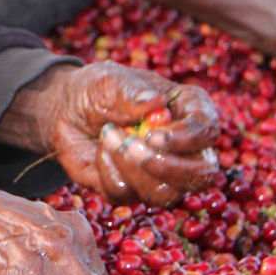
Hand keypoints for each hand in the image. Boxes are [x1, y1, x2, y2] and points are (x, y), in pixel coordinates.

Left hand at [2, 63, 219, 206]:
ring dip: (132, 169)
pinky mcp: (133, 190)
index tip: (155, 136)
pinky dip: (107, 171)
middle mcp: (183, 147)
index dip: (187, 138)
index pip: (208, 131)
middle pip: (201, 174)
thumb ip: (131, 91)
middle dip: (167, 166)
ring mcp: (160, 173)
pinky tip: (100, 150)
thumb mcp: (109, 81)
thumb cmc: (97, 90)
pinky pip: (126, 193)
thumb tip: (154, 104)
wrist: (68, 111)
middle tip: (132, 146)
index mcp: (188, 111)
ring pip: (166, 193)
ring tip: (108, 136)